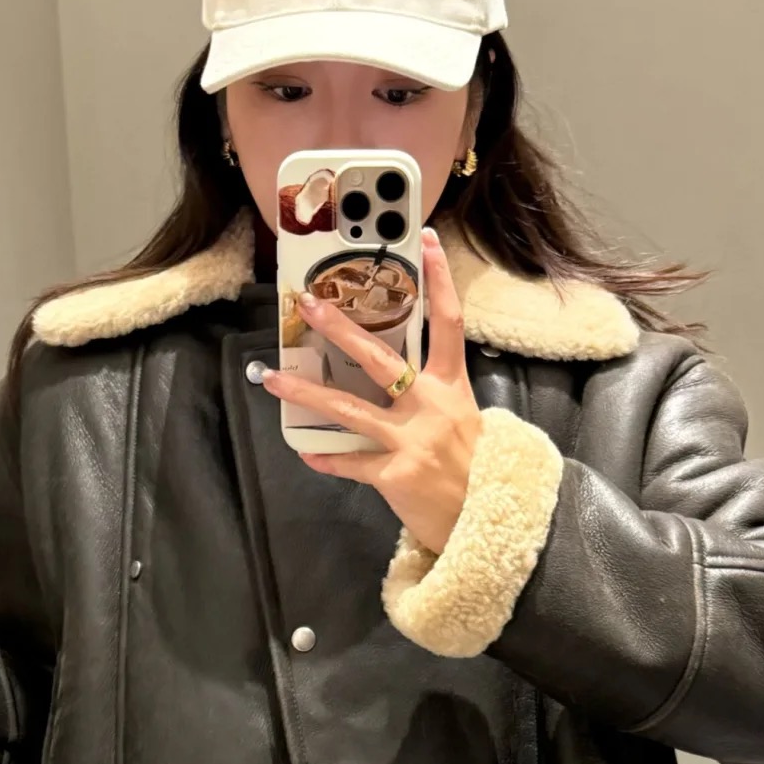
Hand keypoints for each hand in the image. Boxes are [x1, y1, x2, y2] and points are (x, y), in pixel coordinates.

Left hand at [260, 225, 483, 554]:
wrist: (492, 522)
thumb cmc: (478, 469)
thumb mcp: (465, 421)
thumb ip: (433, 397)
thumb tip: (394, 379)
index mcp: (453, 388)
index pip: (448, 322)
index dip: (438, 279)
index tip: (423, 241)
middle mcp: (431, 407)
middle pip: (381, 358)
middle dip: (341, 329)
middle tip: (311, 305)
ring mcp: (411, 441)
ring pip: (349, 409)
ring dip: (306, 393)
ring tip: (271, 379)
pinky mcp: (394, 475)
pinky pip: (352, 463)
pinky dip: (329, 458)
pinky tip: (307, 451)